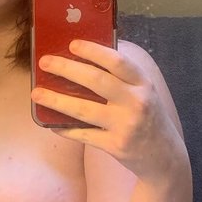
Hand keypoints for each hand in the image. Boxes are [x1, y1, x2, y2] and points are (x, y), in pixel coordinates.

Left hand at [31, 40, 185, 181]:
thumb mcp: (144, 93)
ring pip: (84, 109)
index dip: (93, 50)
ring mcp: (125, 125)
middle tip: (45, 62)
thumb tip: (83, 59)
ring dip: (56, 100)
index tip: (72, 44)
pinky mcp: (115, 146)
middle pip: (96, 81)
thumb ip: (122, 78)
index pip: (117, 61)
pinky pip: (83, 134)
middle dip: (66, 69)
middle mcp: (136, 102)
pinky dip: (64, 128)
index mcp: (143, 83)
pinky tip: (50, 122)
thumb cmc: (149, 118)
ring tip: (37, 93)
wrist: (164, 157)